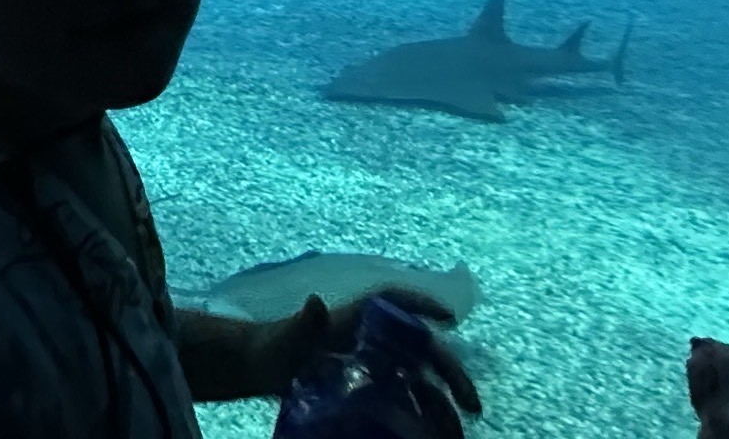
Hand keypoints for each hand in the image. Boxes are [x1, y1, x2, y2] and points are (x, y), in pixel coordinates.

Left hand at [269, 290, 481, 438]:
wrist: (256, 368)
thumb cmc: (272, 346)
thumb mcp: (288, 338)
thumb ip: (305, 324)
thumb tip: (315, 303)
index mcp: (355, 317)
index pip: (397, 302)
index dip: (424, 305)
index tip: (450, 318)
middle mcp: (369, 336)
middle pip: (419, 348)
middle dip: (450, 371)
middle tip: (472, 403)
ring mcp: (368, 361)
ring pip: (416, 374)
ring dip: (441, 396)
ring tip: (462, 423)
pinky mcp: (364, 384)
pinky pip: (400, 394)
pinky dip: (419, 409)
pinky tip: (434, 428)